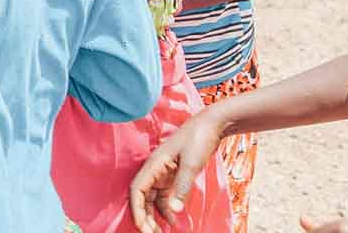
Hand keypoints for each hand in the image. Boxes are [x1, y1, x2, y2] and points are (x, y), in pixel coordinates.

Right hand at [129, 112, 225, 232]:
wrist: (210, 125)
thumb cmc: (198, 139)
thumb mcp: (191, 164)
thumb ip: (182, 187)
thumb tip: (175, 211)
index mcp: (153, 165)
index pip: (137, 190)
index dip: (137, 210)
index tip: (142, 227)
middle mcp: (154, 170)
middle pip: (142, 197)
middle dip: (144, 217)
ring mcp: (163, 174)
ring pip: (153, 199)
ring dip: (154, 215)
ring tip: (160, 232)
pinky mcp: (172, 176)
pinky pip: (165, 197)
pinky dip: (167, 210)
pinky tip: (174, 220)